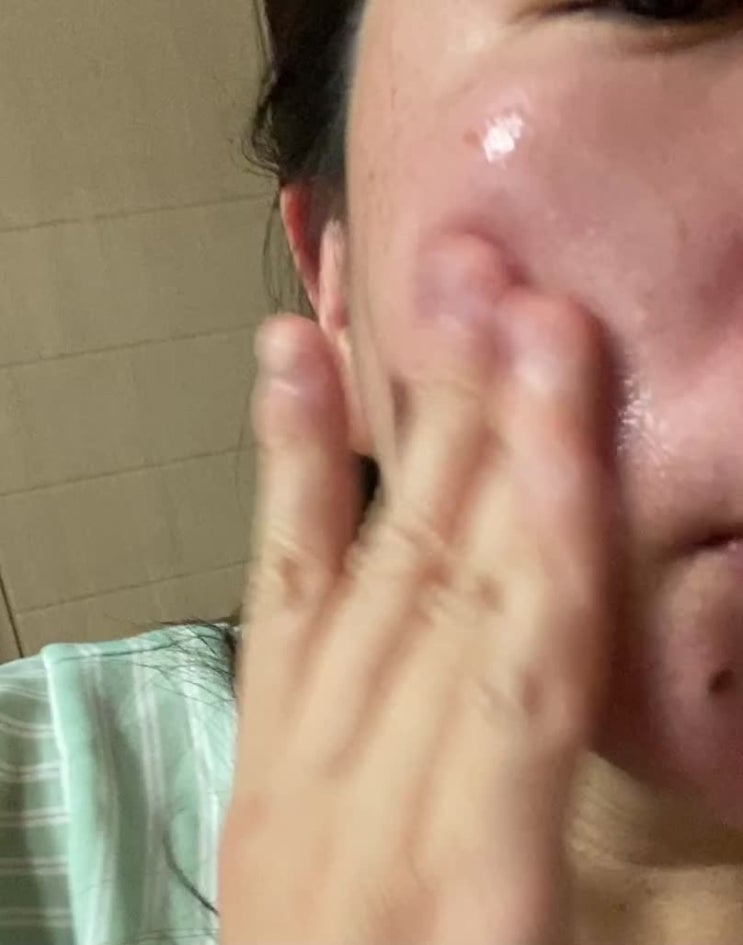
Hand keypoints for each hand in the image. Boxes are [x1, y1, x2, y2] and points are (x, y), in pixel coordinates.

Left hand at [219, 285, 611, 944]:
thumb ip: (667, 842)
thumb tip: (689, 658)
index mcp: (485, 865)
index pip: (527, 653)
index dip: (554, 503)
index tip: (563, 367)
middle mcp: (374, 793)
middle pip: (442, 580)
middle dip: (480, 424)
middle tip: (502, 286)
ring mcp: (296, 757)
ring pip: (365, 562)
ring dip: (401, 419)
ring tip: (422, 294)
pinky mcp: (258, 739)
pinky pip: (274, 588)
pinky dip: (287, 466)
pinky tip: (286, 362)